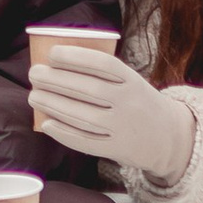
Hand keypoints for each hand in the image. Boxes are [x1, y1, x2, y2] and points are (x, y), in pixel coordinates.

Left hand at [29, 39, 194, 198]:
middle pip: (87, 89)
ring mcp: (123, 127)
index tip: (52, 54)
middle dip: (54, 80)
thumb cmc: (138, 102)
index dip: (75, 57)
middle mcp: (129, 103)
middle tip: (34, 73)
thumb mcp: (132, 82)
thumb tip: (56, 64)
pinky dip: (63, 132)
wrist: (169, 137)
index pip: (102, 64)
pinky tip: (47, 123)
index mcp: (133, 81)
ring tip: (34, 96)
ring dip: (52, 104)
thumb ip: (104, 75)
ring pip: (82, 115)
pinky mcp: (116, 148)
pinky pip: (85, 141)